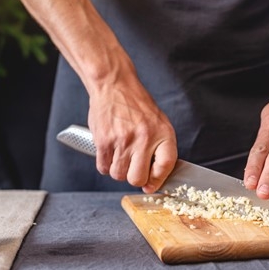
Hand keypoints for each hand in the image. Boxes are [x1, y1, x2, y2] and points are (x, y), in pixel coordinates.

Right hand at [87, 77, 177, 193]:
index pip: (165, 166)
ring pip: (118, 175)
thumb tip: (155, 177)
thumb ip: (159, 147)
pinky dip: (105, 164)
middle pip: (137, 178)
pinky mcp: (104, 141)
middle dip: (134, 178)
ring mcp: (123, 141)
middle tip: (132, 169)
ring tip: (119, 155)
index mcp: (162, 133)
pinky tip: (109, 151)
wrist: (114, 85)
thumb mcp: (158, 122)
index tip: (151, 184)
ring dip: (118, 170)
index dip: (158, 180)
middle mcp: (144, 138)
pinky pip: (103, 167)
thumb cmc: (136, 104)